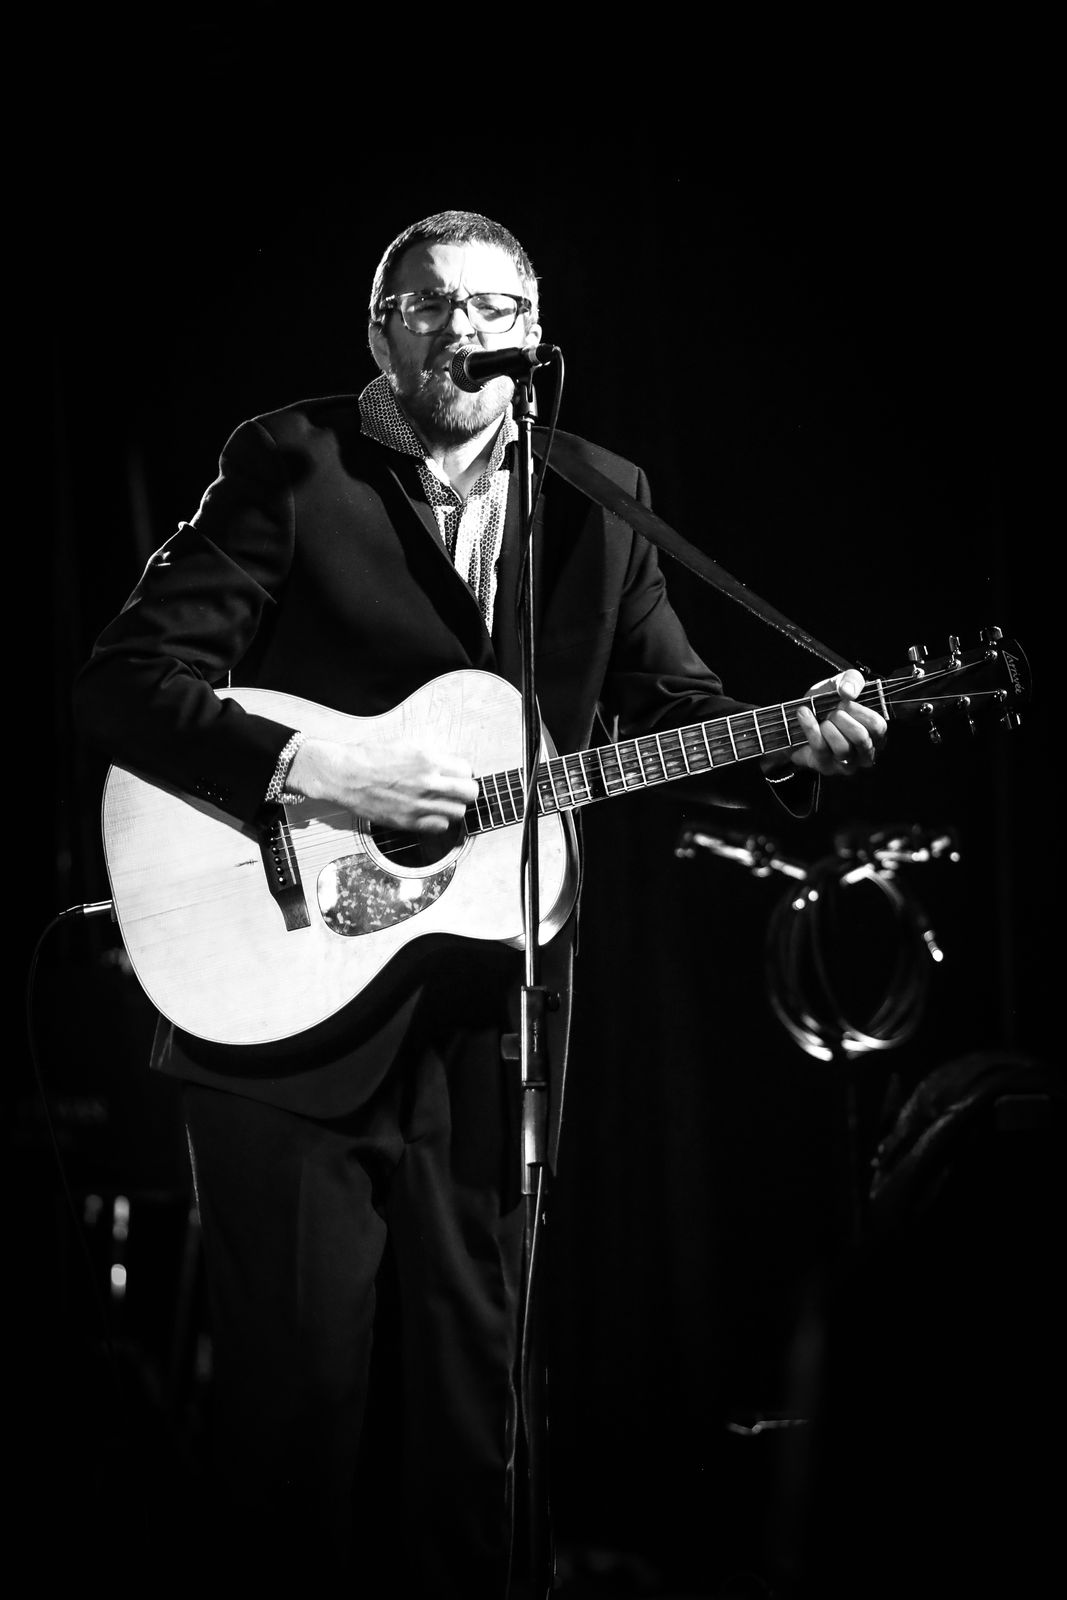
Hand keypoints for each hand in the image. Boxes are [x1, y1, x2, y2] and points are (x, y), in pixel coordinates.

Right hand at [286, 736, 479, 832]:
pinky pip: (440, 827)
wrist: (343, 775)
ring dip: (453, 806)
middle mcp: (427, 783)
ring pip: (458, 812)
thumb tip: (449, 764)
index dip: (461, 772)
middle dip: (465, 790)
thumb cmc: (369, 757)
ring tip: (441, 801)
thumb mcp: (405, 745)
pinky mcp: (408, 822)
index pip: (466, 770)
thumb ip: (431, 756)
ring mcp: (419, 805)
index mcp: (427, 760)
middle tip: (456, 789)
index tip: (455, 774)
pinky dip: (439, 821)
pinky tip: (429, 813)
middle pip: (470, 793)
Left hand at [763, 669, 886, 779]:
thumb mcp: (840, 685)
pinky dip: (810, 728)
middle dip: (842, 719)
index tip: (844, 703)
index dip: (859, 711)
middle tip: (832, 713)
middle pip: (861, 738)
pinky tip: (805, 716)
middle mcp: (865, 753)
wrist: (797, 719)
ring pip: (842, 748)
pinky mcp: (826, 767)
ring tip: (822, 720)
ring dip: (828, 727)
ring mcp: (847, 764)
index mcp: (875, 734)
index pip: (877, 726)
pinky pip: (820, 748)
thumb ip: (852, 679)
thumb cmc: (825, 705)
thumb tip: (849, 692)